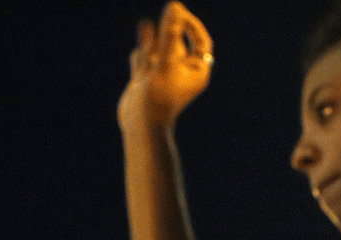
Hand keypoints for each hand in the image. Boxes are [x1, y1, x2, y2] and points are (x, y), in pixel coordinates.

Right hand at [118, 1, 215, 133]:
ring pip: (159, 47)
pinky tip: (140, 57)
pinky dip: (141, 53)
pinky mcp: (146, 78)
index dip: (191, 24)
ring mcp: (162, 75)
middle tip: (169, 7)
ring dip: (153, 38)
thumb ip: (169, 34)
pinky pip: (144, 57)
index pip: (201, 41)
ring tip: (146, 27)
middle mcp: (181, 73)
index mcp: (196, 71)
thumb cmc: (158, 97)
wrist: (140, 126)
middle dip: (171, 27)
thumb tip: (174, 6)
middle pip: (179, 41)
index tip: (178, 11)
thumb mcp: (165, 62)